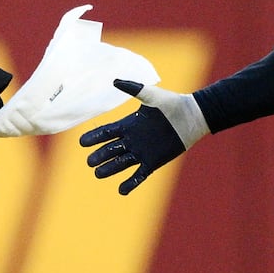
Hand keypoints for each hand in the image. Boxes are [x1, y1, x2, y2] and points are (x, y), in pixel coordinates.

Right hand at [80, 79, 209, 194]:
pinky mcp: (153, 162)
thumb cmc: (172, 103)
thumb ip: (134, 88)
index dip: (94, 137)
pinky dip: (130, 183)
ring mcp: (142, 152)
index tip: (82, 142)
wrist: (191, 116)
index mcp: (129, 124)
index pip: (107, 132)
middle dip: (99, 156)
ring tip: (98, 174)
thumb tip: (114, 81)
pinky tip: (121, 190)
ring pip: (121, 163)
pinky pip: (139, 174)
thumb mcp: (151, 95)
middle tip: (89, 162)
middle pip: (110, 150)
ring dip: (109, 169)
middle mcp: (132, 140)